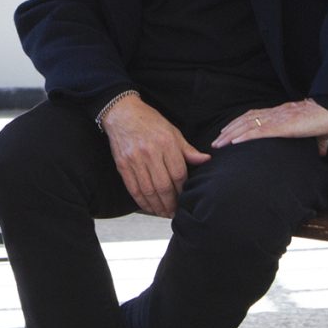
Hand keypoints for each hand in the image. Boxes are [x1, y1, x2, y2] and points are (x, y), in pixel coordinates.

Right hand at [99, 95, 209, 216]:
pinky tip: (150, 207)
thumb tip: (206, 160)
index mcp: (166, 143)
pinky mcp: (122, 165)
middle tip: (176, 212)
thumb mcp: (172, 132)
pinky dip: (142, 202)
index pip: (178, 173)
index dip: (182, 189)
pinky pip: (133, 189)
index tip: (185, 197)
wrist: (122, 113)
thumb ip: (188, 150)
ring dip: (158, 206)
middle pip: (163, 186)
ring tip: (165, 213)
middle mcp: (150, 152)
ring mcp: (134, 160)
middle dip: (171, 203)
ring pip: (148, 191)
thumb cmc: (150, 122)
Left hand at [210, 100, 327, 157]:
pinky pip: (259, 131)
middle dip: (229, 131)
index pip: (255, 118)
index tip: (229, 133)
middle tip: (216, 142)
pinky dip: (244, 136)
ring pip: (247, 125)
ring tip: (218, 144)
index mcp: (282, 115)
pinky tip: (233, 142)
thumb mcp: (321, 134)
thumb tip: (322, 153)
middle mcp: (275, 115)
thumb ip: (318, 143)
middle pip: (245, 121)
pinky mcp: (282, 126)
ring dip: (230, 135)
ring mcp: (277, 119)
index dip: (240, 125)